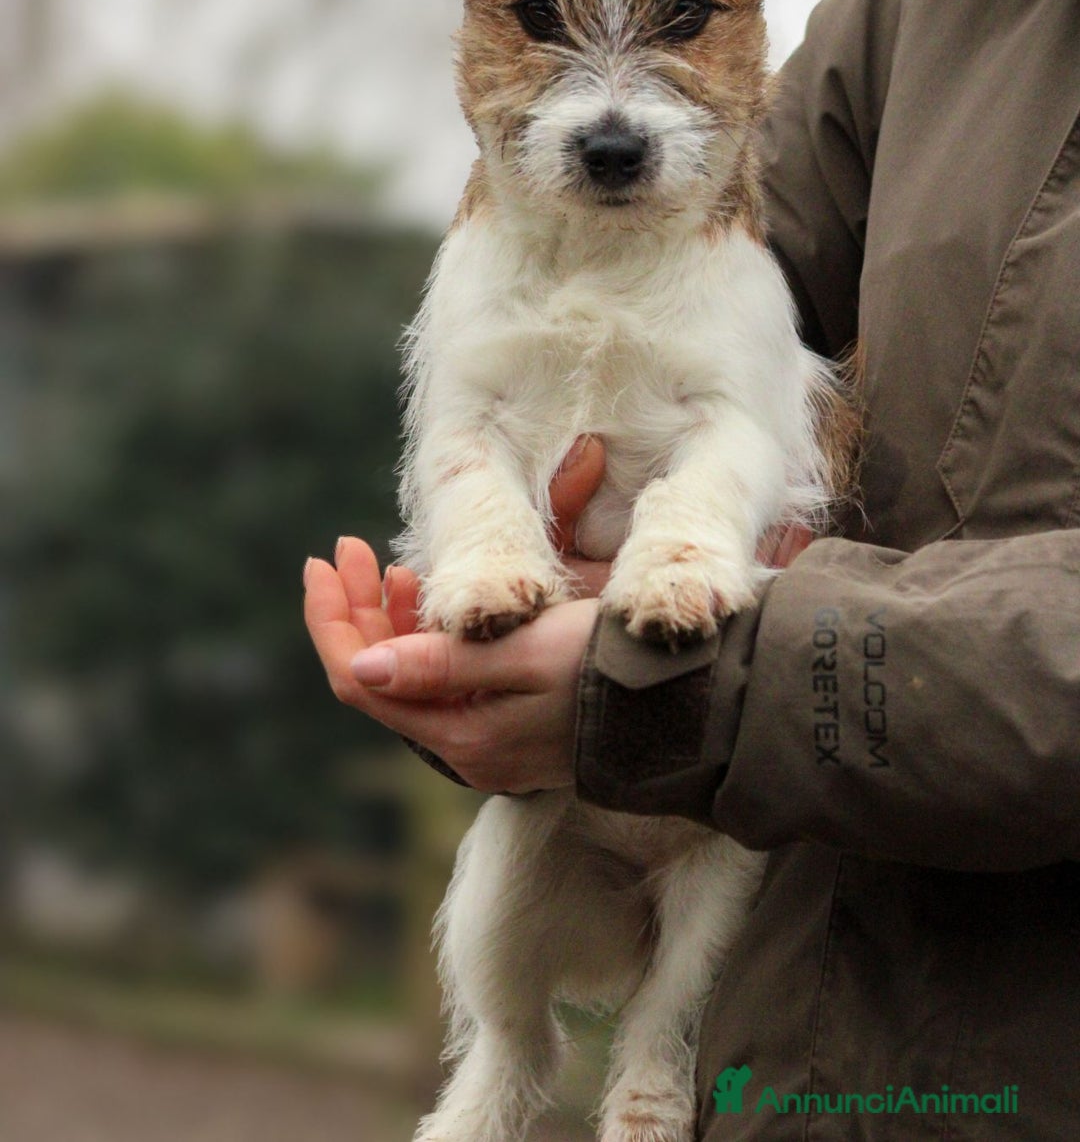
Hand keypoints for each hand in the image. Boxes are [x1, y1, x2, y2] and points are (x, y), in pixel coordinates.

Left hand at [303, 437, 608, 791]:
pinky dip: (429, 635)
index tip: (325, 559)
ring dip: (391, 619)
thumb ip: (443, 662)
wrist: (688, 707)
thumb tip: (362, 666)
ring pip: (411, 677)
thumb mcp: (527, 652)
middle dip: (356, 609)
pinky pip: (445, 680)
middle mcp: (465, 744)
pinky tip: (431, 598)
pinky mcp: (510, 723)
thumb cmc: (609, 667)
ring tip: (390, 567)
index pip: (361, 678)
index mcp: (461, 731)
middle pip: (379, 676)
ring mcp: (487, 737)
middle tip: (349, 548)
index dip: (333, 618)